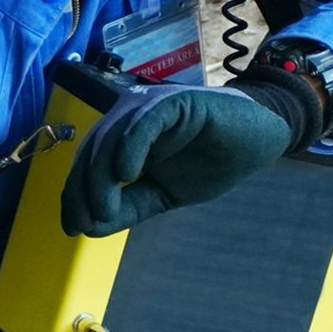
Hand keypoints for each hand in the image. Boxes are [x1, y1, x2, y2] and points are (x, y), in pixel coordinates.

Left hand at [62, 72, 321, 237]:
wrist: (258, 141)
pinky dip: (129, 147)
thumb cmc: (213, 164)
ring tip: (104, 209)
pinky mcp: (169, 102)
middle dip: (84, 190)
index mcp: (123, 141)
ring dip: (101, 177)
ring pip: (110, 140)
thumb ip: (130, 206)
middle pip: (91, 153)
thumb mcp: (166, 194)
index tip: (74, 228)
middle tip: (88, 222)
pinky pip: (141, 124)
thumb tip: (89, 226)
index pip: (88, 167)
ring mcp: (146, 109)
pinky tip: (127, 174)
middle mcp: (127, 121)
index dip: (75, 196)